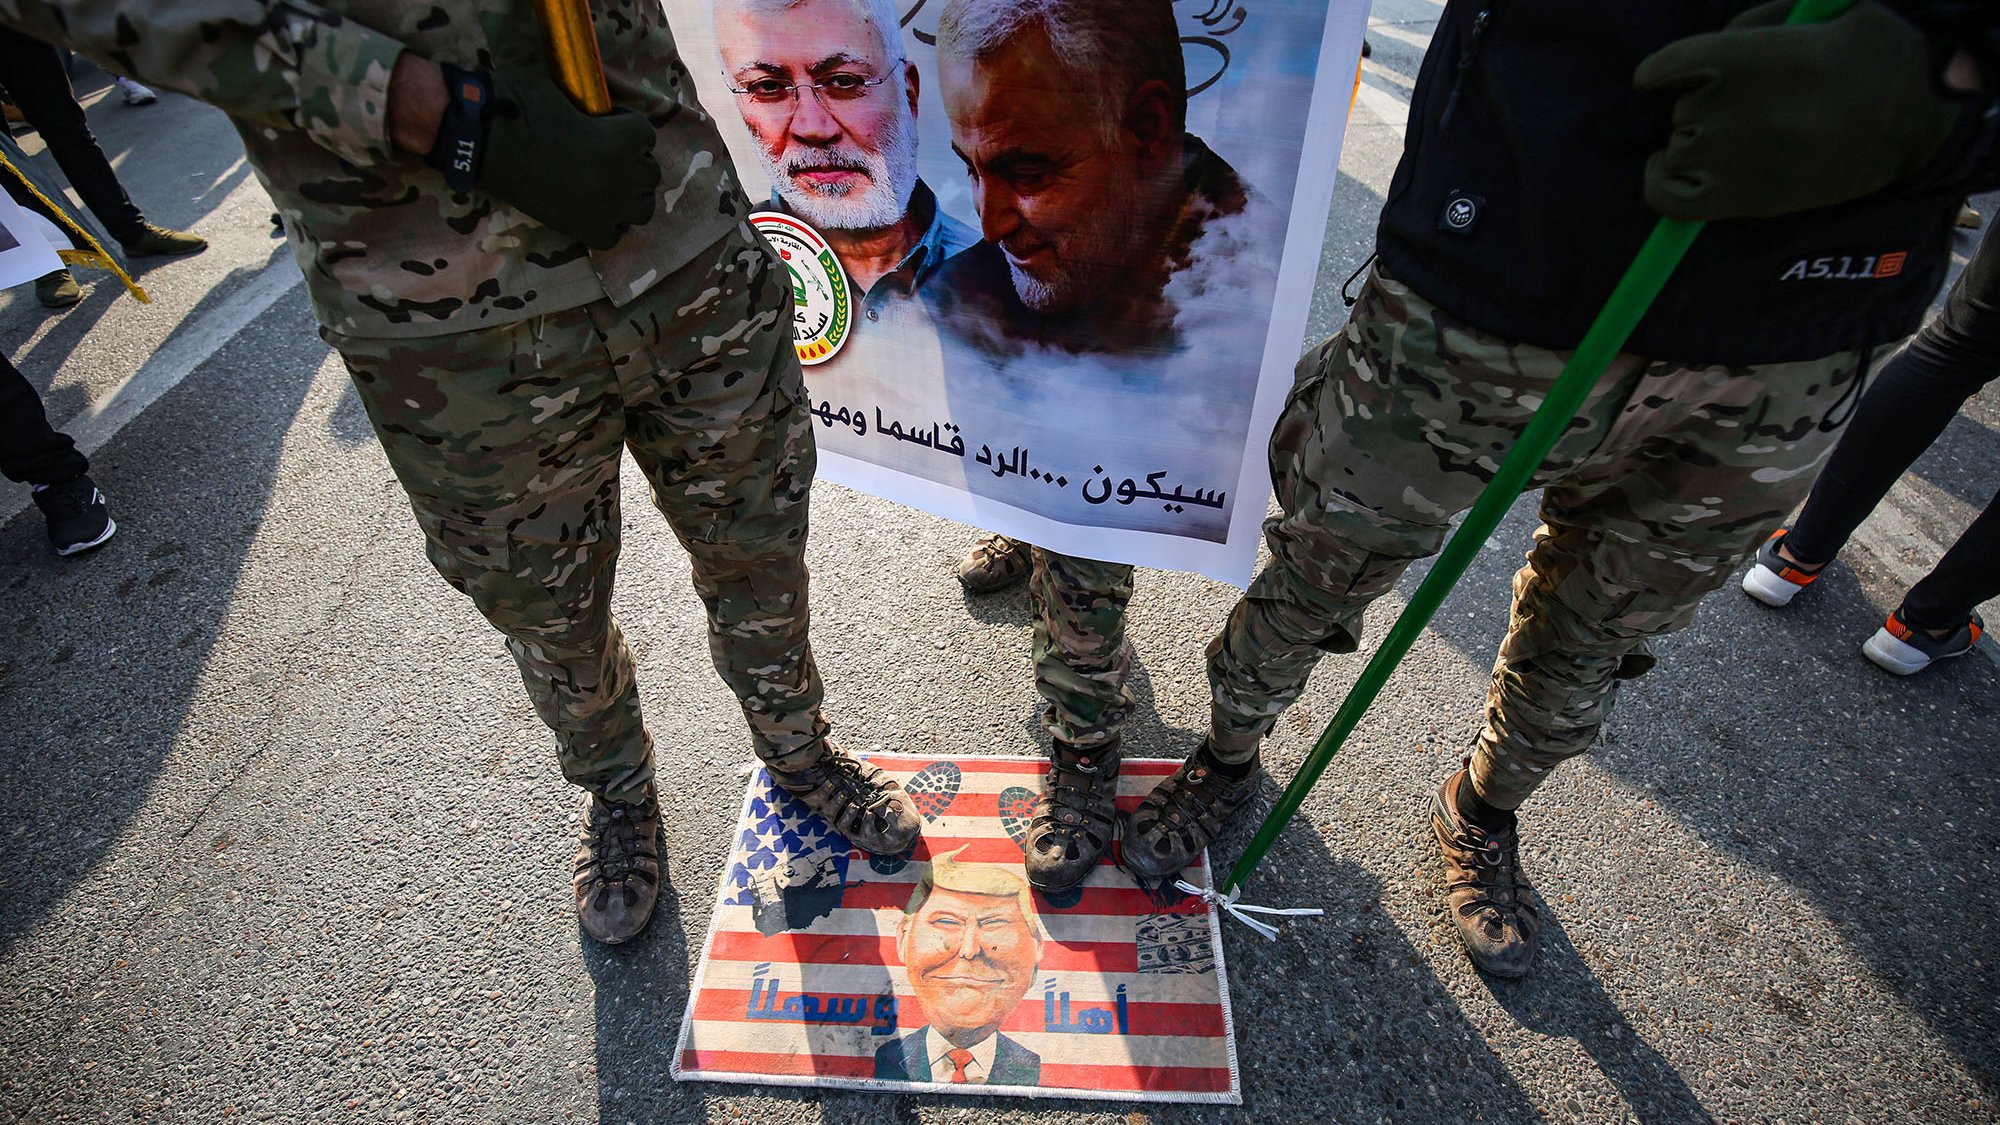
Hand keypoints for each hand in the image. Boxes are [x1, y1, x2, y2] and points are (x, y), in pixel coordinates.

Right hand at [399, 55, 660, 249]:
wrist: (478, 140)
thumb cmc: (516, 104)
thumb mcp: (563, 90)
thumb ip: (593, 107)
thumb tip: (600, 113)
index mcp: (622, 138)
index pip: (647, 135)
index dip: (625, 127)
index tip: (605, 125)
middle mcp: (621, 176)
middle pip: (648, 173)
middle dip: (629, 162)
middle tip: (603, 156)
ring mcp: (604, 207)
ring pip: (641, 208)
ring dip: (627, 196)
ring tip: (602, 184)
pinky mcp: (581, 230)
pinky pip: (613, 235)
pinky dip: (605, 224)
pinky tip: (587, 208)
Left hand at [1633, 1, 1963, 220]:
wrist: (1916, 121)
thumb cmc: (1873, 59)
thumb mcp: (1822, 12)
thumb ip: (1759, 23)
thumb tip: (1710, 50)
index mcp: (1753, 57)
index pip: (1669, 65)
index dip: (1663, 71)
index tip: (1662, 76)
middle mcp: (1737, 109)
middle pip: (1682, 108)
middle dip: (1706, 104)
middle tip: (1756, 108)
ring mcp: (1736, 159)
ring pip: (1680, 147)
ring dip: (1699, 141)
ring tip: (1745, 139)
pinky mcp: (1744, 200)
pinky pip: (1668, 198)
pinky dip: (1660, 183)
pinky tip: (1669, 170)